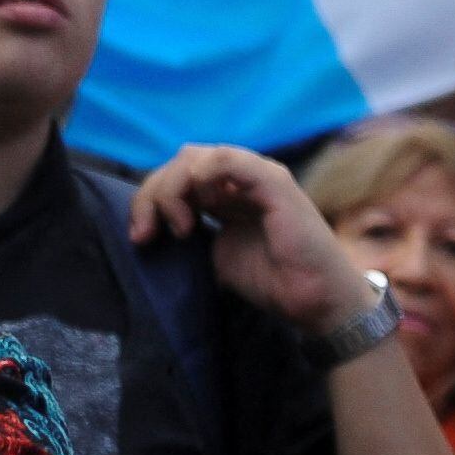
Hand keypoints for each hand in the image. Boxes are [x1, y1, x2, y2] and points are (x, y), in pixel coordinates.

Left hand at [130, 144, 375, 335]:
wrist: (313, 298)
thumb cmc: (274, 280)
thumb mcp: (219, 254)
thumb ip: (194, 233)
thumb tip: (156, 226)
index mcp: (227, 192)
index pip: (177, 175)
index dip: (150, 200)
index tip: (140, 238)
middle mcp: (241, 177)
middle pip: (180, 161)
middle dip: (152, 195)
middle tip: (145, 234)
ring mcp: (258, 175)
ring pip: (196, 156)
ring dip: (172, 189)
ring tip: (179, 228)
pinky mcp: (273, 182)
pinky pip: (228, 160)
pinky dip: (202, 176)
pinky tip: (200, 207)